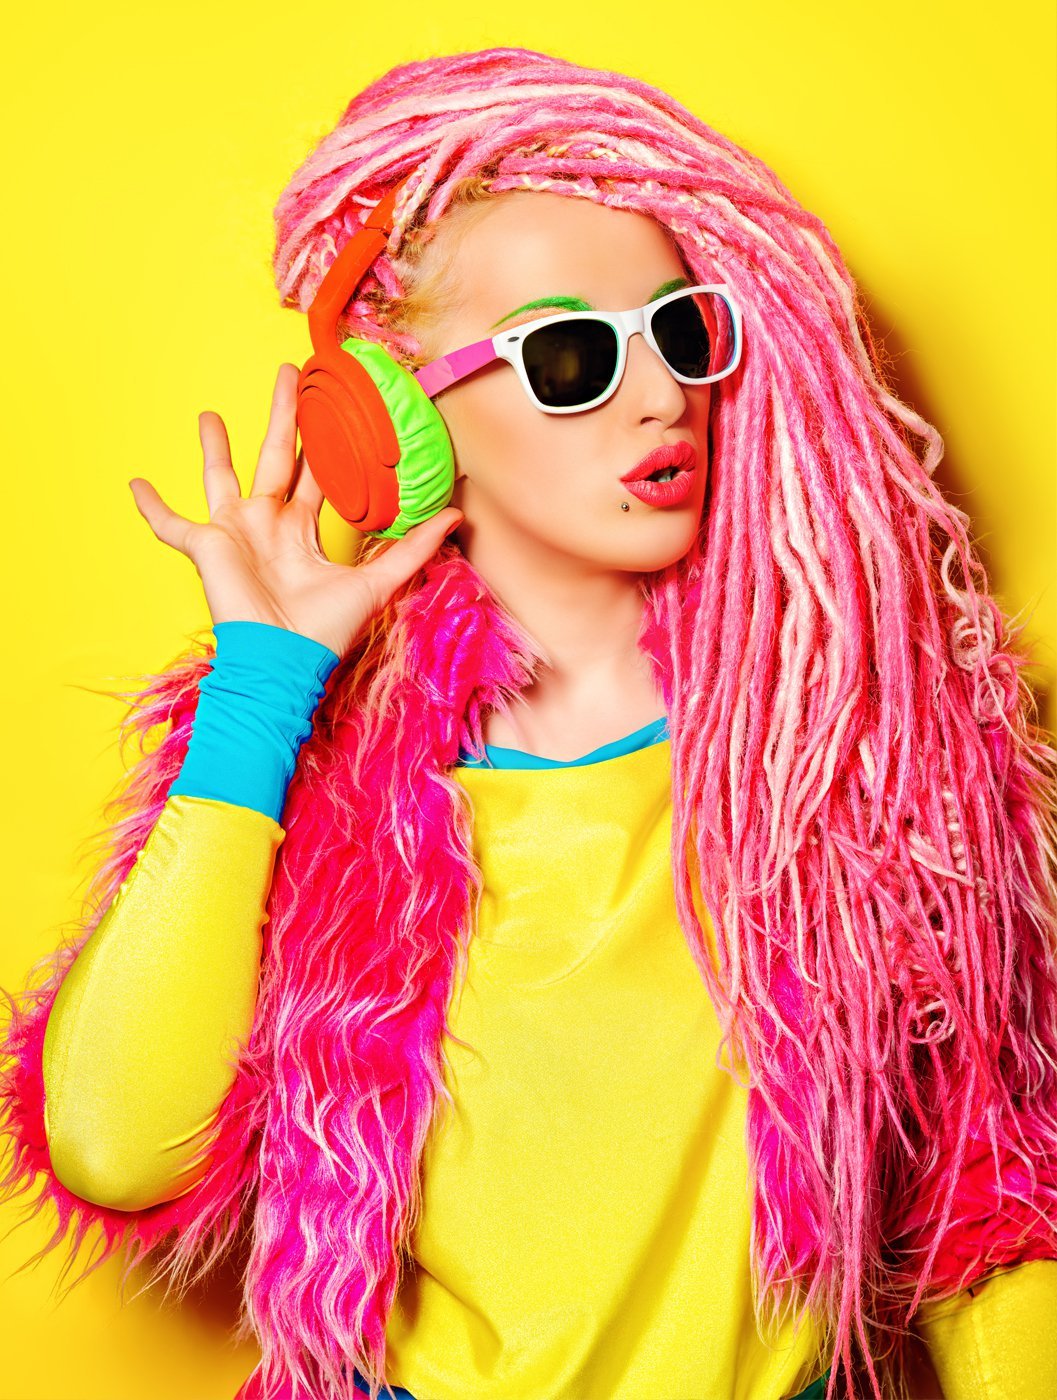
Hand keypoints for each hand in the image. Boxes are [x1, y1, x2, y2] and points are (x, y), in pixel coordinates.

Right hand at [128, 363, 462, 658]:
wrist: (281, 663)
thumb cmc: (325, 631)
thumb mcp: (377, 583)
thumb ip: (414, 548)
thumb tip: (457, 515)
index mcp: (303, 530)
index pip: (319, 473)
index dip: (328, 440)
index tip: (335, 403)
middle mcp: (269, 525)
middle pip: (277, 456)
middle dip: (285, 415)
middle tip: (292, 373)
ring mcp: (235, 533)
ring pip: (222, 477)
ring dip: (214, 447)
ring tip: (210, 414)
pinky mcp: (206, 546)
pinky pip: (170, 525)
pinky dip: (152, 507)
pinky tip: (134, 483)